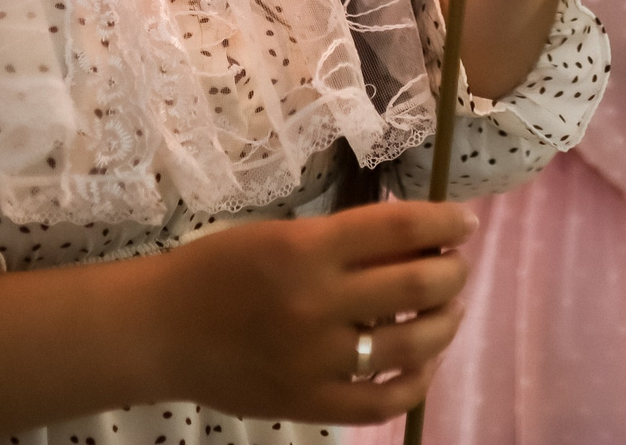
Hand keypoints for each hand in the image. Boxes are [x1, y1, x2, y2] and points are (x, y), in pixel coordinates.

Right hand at [140, 200, 474, 424]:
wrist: (161, 331)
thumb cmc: (218, 270)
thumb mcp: (279, 235)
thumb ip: (342, 241)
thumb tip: (415, 239)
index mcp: (307, 250)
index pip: (399, 228)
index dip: (446, 221)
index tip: (465, 222)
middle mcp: (317, 304)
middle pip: (418, 286)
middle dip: (454, 271)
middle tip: (457, 265)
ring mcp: (315, 361)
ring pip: (413, 346)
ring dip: (446, 323)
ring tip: (449, 310)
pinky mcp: (308, 404)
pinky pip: (382, 402)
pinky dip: (417, 383)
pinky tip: (424, 363)